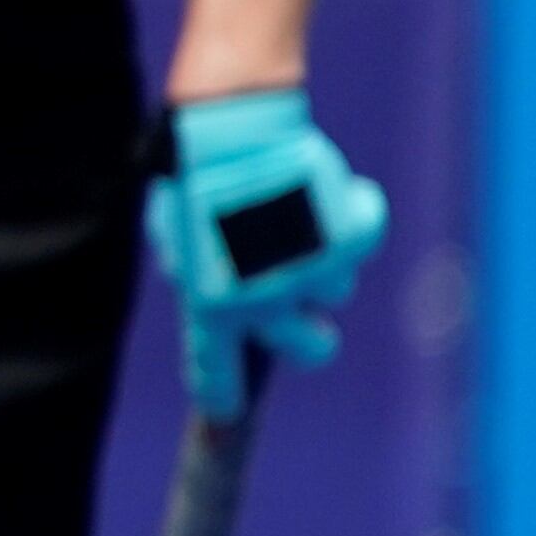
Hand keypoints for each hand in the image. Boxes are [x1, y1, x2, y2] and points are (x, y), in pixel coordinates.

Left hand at [148, 87, 389, 417]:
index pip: (214, 370)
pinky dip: (354, 213)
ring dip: (319, 262)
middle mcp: (265, 300)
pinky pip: (362, 238)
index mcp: (212, 301)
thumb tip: (204, 300)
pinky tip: (326, 187)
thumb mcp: (172, 227)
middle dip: (309, 340)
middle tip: (306, 319)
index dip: (221, 398)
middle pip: (306, 349)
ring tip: (290, 214)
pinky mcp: (348, 239)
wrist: (230, 120)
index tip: (226, 416)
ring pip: (334, 291)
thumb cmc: (193, 170)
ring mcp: (311, 273)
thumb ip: (191, 270)